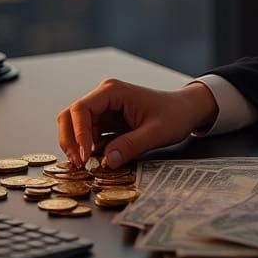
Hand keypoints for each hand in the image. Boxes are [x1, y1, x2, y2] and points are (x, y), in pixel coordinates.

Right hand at [56, 78, 217, 169]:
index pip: (81, 109)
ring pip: (74, 128)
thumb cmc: (176, 115)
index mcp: (114, 91)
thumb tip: (107, 161)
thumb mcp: (158, 132)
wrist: (187, 110)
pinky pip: (87, 136)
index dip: (78, 134)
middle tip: (79, 165)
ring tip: (86, 166)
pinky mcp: (106, 123)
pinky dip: (85, 150)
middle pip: (70, 117)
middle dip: (70, 141)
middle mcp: (104, 97)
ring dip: (75, 147)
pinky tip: (94, 162)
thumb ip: (133, 145)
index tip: (85, 156)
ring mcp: (104, 110)